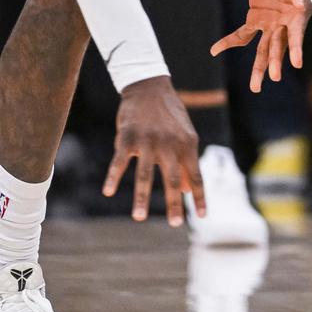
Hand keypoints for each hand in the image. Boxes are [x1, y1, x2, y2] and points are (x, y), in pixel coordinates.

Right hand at [101, 75, 204, 225]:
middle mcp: (169, 144)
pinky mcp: (127, 138)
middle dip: (174, 203)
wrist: (149, 87)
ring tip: (140, 217)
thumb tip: (189, 190)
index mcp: (187, 144)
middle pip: (172, 179)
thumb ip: (186, 162)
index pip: (196, 175)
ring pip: (145, 174)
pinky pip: (119, 161)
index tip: (202, 216)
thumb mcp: (185, 135)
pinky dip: (113, 177)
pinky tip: (108, 191)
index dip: (199, 196)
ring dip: (142, 197)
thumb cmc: (170, 115)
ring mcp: (147, 141)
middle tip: (175, 224)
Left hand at [210, 0, 309, 90]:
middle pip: (279, 46)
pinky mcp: (255, 17)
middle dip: (275, 63)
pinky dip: (230, 43)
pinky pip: (242, 35)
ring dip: (258, 67)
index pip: (297, 33)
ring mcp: (270, 22)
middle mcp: (285, 22)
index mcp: (299, 13)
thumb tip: (301, 5)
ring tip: (255, 87)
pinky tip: (216, 51)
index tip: (296, 63)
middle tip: (271, 79)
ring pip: (263, 49)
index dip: (297, 47)